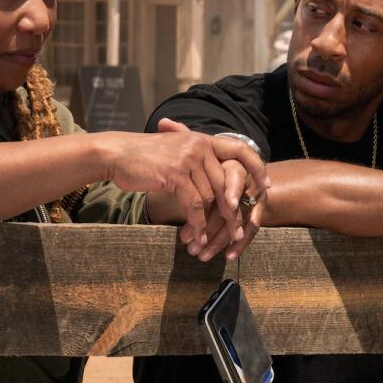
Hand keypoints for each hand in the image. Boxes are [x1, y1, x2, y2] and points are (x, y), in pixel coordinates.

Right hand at [101, 119, 267, 245]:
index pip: (239, 149)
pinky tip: (195, 238)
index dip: (255, 166)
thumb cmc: (144, 157)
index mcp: (202, 139)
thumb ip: (196, 160)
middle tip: (238, 232)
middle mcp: (199, 146)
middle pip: (226, 183)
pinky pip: (194, 205)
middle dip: (232, 211)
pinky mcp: (176, 175)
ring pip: (210, 197)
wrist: (117, 154)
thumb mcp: (174, 150)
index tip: (265, 185)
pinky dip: (196, 225)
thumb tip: (213, 182)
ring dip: (210, 224)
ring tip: (209, 243)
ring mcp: (188, 159)